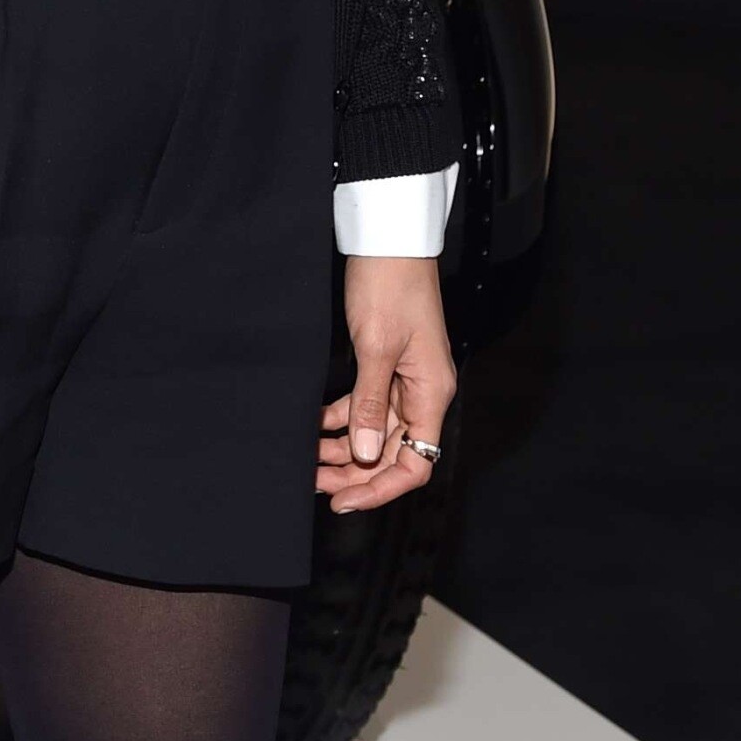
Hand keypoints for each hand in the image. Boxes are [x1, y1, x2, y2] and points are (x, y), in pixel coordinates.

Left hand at [316, 252, 453, 514]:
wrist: (387, 242)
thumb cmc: (391, 285)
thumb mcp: (376, 347)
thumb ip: (369, 403)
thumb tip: (363, 453)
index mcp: (432, 394)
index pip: (416, 462)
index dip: (381, 487)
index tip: (345, 499)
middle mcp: (422, 393)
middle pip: (392, 453)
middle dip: (355, 474)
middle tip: (315, 484)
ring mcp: (404, 381)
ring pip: (373, 433)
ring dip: (343, 450)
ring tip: (308, 461)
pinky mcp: (384, 366)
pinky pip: (363, 407)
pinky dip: (339, 420)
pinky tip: (312, 427)